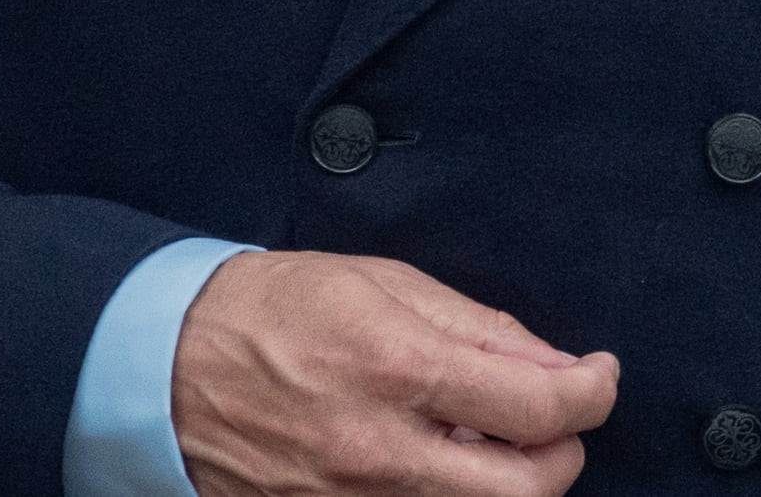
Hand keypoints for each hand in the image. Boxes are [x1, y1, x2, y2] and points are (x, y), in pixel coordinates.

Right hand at [174, 249, 619, 496]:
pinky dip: (451, 496)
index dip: (594, 392)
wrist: (163, 364)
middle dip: (562, 453)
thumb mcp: (386, 286)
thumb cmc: (275, 309)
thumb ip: (482, 329)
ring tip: (487, 434)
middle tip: (555, 415)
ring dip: (506, 480)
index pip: (541, 408)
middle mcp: (378, 449)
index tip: (598, 375)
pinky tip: (440, 460)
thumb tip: (560, 365)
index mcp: (398, 369)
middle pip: (527, 490)